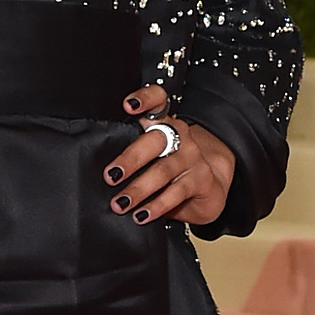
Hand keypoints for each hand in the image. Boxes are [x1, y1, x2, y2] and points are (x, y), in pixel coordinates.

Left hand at [103, 85, 234, 228]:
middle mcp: (179, 137)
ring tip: (121, 203)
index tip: (128, 105)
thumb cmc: (172, 170)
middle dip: (130, 159)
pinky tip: (142, 215)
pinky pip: (176, 193)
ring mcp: (193, 158)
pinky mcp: (202, 180)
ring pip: (163, 171)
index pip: (158, 101)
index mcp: (163, 124)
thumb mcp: (153, 157)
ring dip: (139, 189)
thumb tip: (104, 174)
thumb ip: (133, 157)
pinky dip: (156, 206)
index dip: (145, 99)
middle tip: (111, 176)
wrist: (210, 186)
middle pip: (156, 140)